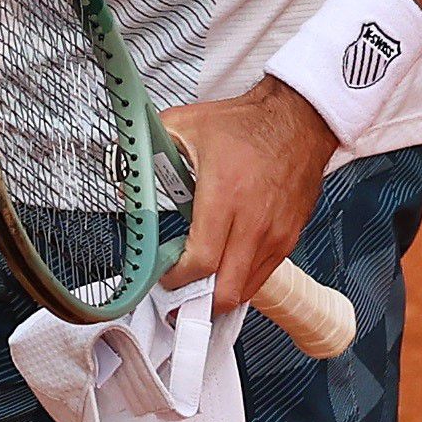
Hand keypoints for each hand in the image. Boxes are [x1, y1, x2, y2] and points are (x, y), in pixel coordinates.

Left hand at [156, 77, 339, 313]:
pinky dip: (241, 278)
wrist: (296, 121)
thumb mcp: (182, 127)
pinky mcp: (289, 238)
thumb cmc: (243, 125)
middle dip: (198, 301)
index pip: (201, 260)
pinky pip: (263, 274)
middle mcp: (253, 222)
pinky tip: (223, 267)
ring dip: (220, 292)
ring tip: (198, 282)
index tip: (164, 277)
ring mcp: (276, 234)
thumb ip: (147, 152)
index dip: (177, 279)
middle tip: (178, 295)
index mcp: (224, 196)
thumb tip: (125, 176)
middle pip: (227, 289)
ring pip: (246, 288)